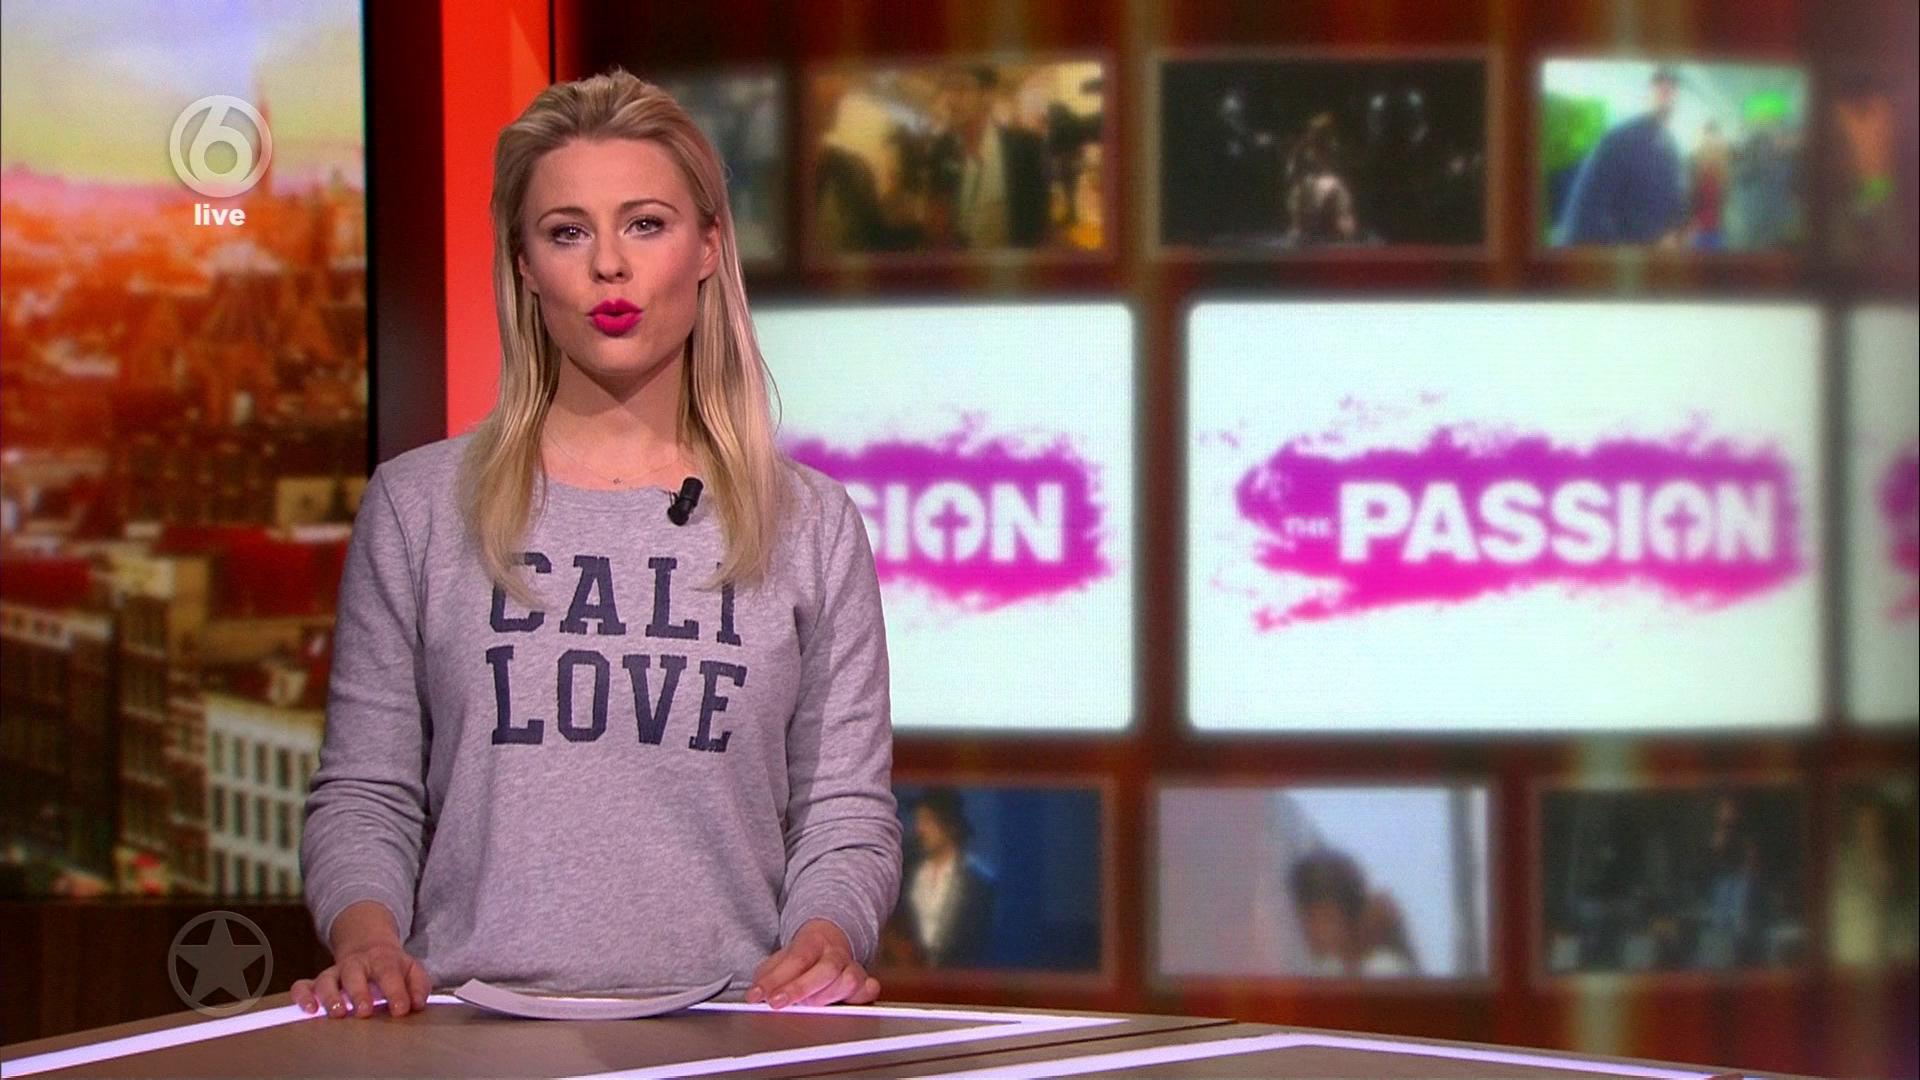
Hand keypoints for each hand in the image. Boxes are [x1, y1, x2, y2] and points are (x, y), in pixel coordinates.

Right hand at [291, 900, 431, 1018]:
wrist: (369, 947)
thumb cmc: (392, 966)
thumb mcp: (412, 969)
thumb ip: (419, 986)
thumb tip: (418, 1003)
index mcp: (382, 959)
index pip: (388, 973)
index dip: (395, 992)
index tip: (400, 1010)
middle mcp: (355, 964)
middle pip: (353, 974)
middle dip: (358, 993)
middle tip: (365, 1012)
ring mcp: (334, 973)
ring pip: (325, 980)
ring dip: (329, 997)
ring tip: (337, 1013)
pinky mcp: (317, 982)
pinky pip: (302, 986)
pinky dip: (302, 996)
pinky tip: (309, 1010)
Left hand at [746, 919, 879, 1008]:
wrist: (831, 939)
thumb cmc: (804, 953)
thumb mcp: (781, 957)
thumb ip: (768, 975)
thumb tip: (755, 995)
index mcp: (814, 940)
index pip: (797, 959)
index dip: (777, 979)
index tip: (759, 995)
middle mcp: (836, 953)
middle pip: (825, 970)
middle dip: (800, 989)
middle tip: (777, 1003)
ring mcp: (852, 967)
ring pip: (848, 981)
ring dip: (825, 997)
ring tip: (807, 1005)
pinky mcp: (864, 982)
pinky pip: (869, 990)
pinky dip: (860, 997)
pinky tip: (845, 1003)